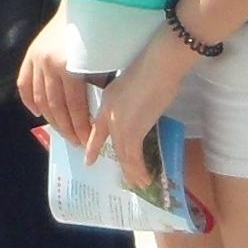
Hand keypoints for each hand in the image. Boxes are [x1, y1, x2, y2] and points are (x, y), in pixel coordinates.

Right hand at [19, 11, 97, 140]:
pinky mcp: (30, 54)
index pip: (74, 106)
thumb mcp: (104, 58)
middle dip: (67, 128)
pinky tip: (37, 114)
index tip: (88, 140)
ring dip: (51, 120)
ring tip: (63, 132)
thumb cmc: (101, 30)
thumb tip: (95, 112)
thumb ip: (96, 84)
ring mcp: (36, 60)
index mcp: (69, 66)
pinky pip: (24, 84)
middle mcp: (48, 65)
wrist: (85, 1)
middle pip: (56, 107)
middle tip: (77, 142)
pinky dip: (29, 101)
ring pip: (40, 99)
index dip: (80, 126)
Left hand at [83, 30, 196, 167]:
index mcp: (108, 101)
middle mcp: (109, 115)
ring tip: (139, 183)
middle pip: (113, 145)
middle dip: (122, 164)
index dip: (94, 146)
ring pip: (124, 154)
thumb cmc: (153, 66)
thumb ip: (131, 99)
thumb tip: (140, 109)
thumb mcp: (134, 82)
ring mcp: (119, 124)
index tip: (88, 159)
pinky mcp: (133, 131)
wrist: (159, 64)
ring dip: (133, 171)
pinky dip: (139, 169)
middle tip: (128, 178)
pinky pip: (134, 156)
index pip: (98, 129)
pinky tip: (145, 177)